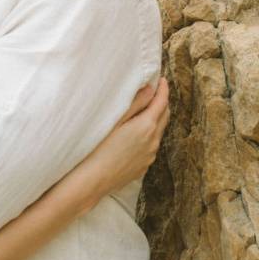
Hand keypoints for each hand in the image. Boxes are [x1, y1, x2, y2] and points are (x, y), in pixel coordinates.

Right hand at [84, 78, 169, 201]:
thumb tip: (150, 90)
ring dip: (156, 119)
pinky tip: (137, 135)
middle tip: (156, 92)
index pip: (161, 102)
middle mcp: (153, 141)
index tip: (162, 80)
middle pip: (165, 116)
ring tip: (146, 111)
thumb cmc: (99, 147)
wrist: (94, 179)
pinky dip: (149, 135)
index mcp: (147, 126)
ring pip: (158, 132)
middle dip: (162, 103)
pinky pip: (151, 146)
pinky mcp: (144, 166)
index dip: (163, 89)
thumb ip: (135, 104)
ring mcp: (150, 155)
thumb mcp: (115, 120)